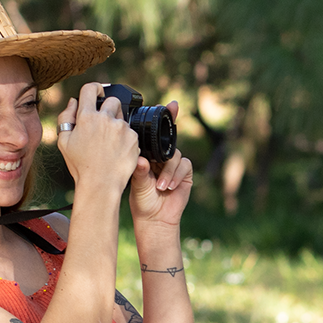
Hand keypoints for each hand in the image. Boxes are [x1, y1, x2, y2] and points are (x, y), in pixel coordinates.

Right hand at [56, 83, 141, 200]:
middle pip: (112, 100)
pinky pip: (131, 132)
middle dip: (108, 108)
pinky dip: (126, 138)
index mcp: (86, 117)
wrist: (101, 183)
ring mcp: (122, 128)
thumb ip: (66, 117)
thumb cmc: (80, 165)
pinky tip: (118, 151)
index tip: (96, 93)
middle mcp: (106, 119)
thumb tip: (74, 102)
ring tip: (109, 144)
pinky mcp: (134, 138)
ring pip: (122, 118)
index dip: (94, 89)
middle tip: (104, 124)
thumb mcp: (64, 141)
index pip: (90, 89)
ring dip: (117, 125)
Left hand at [128, 103, 191, 227]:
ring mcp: (174, 164)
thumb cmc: (140, 200)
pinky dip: (175, 176)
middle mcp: (161, 156)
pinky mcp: (185, 173)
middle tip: (174, 108)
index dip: (163, 118)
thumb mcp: (136, 182)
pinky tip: (168, 187)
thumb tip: (141, 159)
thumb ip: (140, 169)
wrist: (153, 218)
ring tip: (159, 185)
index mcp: (147, 154)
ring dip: (168, 170)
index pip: (154, 134)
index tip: (168, 104)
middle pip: (170, 137)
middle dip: (173, 123)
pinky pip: (183, 166)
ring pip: (175, 155)